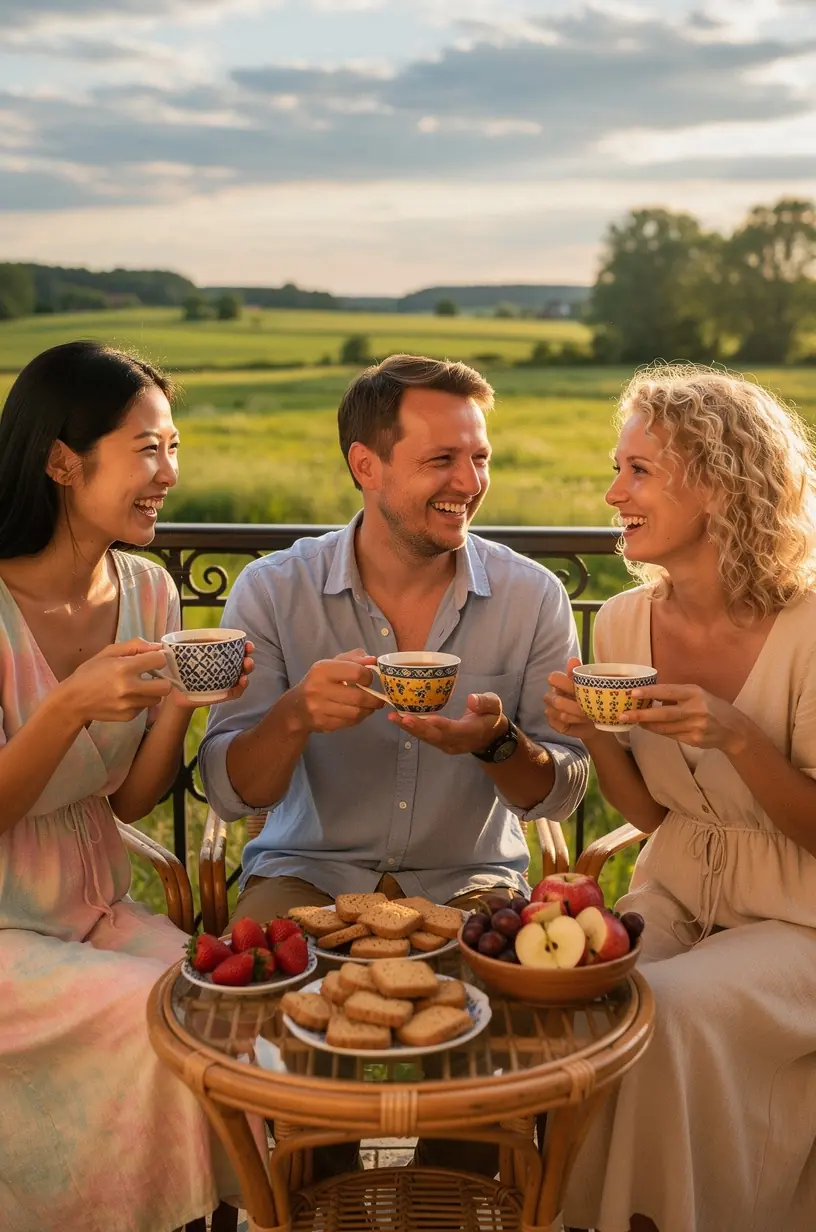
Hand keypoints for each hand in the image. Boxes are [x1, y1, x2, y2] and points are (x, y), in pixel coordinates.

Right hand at [60, 638, 173, 724]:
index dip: (158, 658)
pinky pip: (145, 707)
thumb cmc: (90, 673)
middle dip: (162, 680)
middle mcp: (129, 687)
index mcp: (124, 667)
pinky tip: (127, 697)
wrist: (73, 701)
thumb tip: (158, 647)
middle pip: (166, 686)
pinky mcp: (128, 716)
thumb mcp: (108, 652)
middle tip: (151, 677)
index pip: (160, 661)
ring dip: (151, 692)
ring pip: (157, 698)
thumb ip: (134, 646)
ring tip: (137, 687)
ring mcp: (129, 704)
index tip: (152, 661)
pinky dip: (140, 702)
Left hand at [168, 641, 256, 709]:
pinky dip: (240, 688)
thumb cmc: (178, 670)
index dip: (245, 645)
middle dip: (248, 659)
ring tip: (244, 674)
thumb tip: (165, 643)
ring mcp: (225, 680)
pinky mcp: (223, 694)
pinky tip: (240, 684)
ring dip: (247, 673)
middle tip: (247, 660)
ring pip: (242, 675)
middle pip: (243, 661)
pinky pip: (235, 692)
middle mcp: (225, 666)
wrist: (174, 693)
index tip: (247, 644)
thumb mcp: (179, 657)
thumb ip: (177, 647)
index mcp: (218, 654)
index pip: (236, 648)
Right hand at [291, 648, 384, 732]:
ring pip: (356, 712)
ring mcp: (319, 708)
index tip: (369, 679)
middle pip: (359, 696)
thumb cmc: (319, 681)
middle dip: (374, 699)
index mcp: (322, 669)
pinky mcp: (323, 723)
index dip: (369, 676)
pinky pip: (349, 722)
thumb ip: (354, 659)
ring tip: (371, 706)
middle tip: (380, 699)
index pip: (356, 672)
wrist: (296, 707)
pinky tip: (358, 713)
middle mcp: (318, 688)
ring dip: (368, 710)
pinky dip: (358, 718)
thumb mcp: (332, 664)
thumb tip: (373, 659)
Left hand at [387, 691, 505, 755]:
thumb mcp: (495, 706)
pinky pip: (424, 737)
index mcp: (471, 732)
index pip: (455, 730)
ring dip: (409, 728)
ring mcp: (446, 745)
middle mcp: (456, 742)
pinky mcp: (439, 742)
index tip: (429, 719)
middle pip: (435, 736)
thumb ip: (485, 703)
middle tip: (400, 717)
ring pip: (426, 738)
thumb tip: (471, 700)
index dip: (442, 726)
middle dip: (418, 728)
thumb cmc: (491, 717)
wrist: (490, 737)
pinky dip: (411, 729)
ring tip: (393, 717)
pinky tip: (398, 719)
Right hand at [544, 656, 597, 740]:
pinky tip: (580, 722)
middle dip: (573, 705)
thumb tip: (572, 659)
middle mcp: (553, 695)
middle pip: (554, 699)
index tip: (577, 689)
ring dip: (575, 716)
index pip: (553, 678)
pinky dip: (571, 724)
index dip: (563, 683)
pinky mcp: (553, 723)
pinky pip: (558, 723)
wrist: (597, 721)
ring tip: (588, 716)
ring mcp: (551, 709)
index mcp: (560, 683)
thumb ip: (579, 674)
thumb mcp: (590, 686)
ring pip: (558, 712)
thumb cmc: (593, 701)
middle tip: (588, 708)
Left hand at [618, 682, 749, 752]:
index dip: (650, 692)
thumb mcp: (697, 694)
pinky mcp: (694, 740)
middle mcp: (695, 709)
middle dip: (641, 715)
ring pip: (664, 728)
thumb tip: (649, 695)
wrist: (732, 729)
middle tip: (623, 715)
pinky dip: (658, 731)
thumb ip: (676, 694)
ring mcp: (695, 727)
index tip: (633, 693)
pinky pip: (670, 735)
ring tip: (632, 721)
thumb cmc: (710, 706)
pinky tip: (649, 728)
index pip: (669, 691)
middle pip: (663, 714)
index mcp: (695, 693)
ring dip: (646, 725)